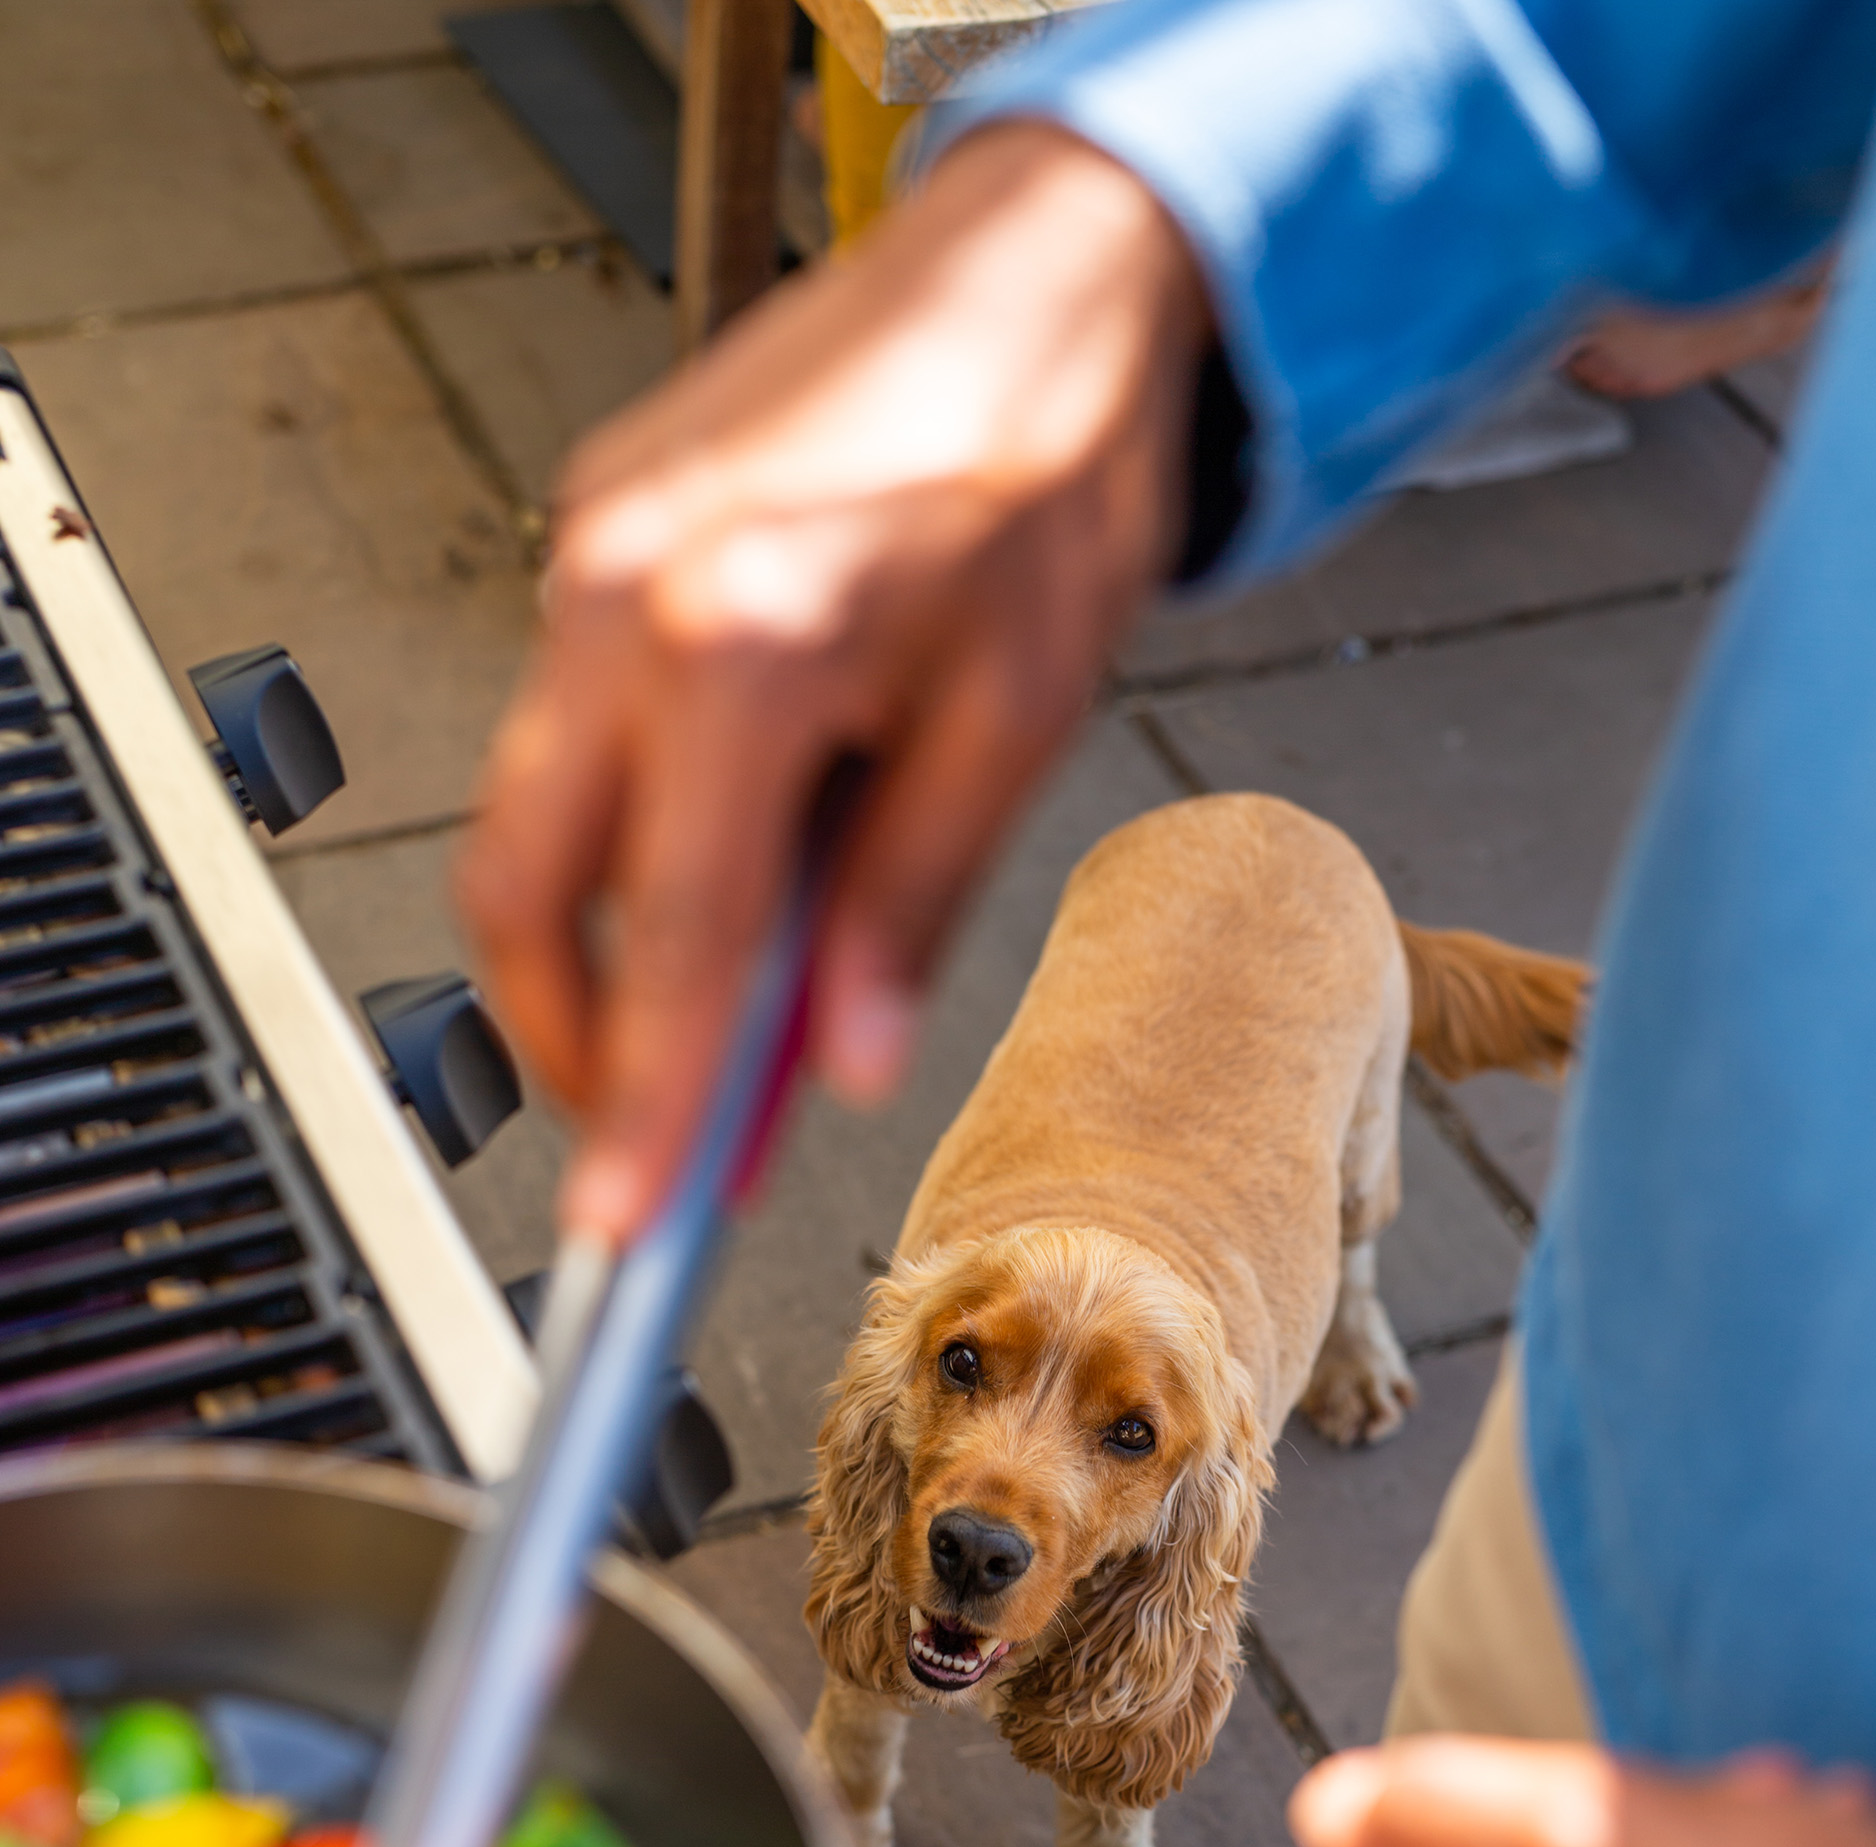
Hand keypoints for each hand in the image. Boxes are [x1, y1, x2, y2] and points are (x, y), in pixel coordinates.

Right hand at [457, 122, 1209, 1237]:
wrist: (1032, 276)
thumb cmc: (1044, 465)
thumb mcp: (1015, 718)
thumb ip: (907, 903)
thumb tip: (832, 1059)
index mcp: (740, 650)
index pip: (664, 946)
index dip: (636, 1109)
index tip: (621, 1229)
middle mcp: (625, 599)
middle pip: (517, 891)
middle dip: (570, 1039)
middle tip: (655, 1130)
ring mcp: (587, 554)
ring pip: (522, 812)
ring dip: (593, 933)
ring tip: (715, 999)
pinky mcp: (592, 530)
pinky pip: (562, 721)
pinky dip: (615, 822)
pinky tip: (720, 848)